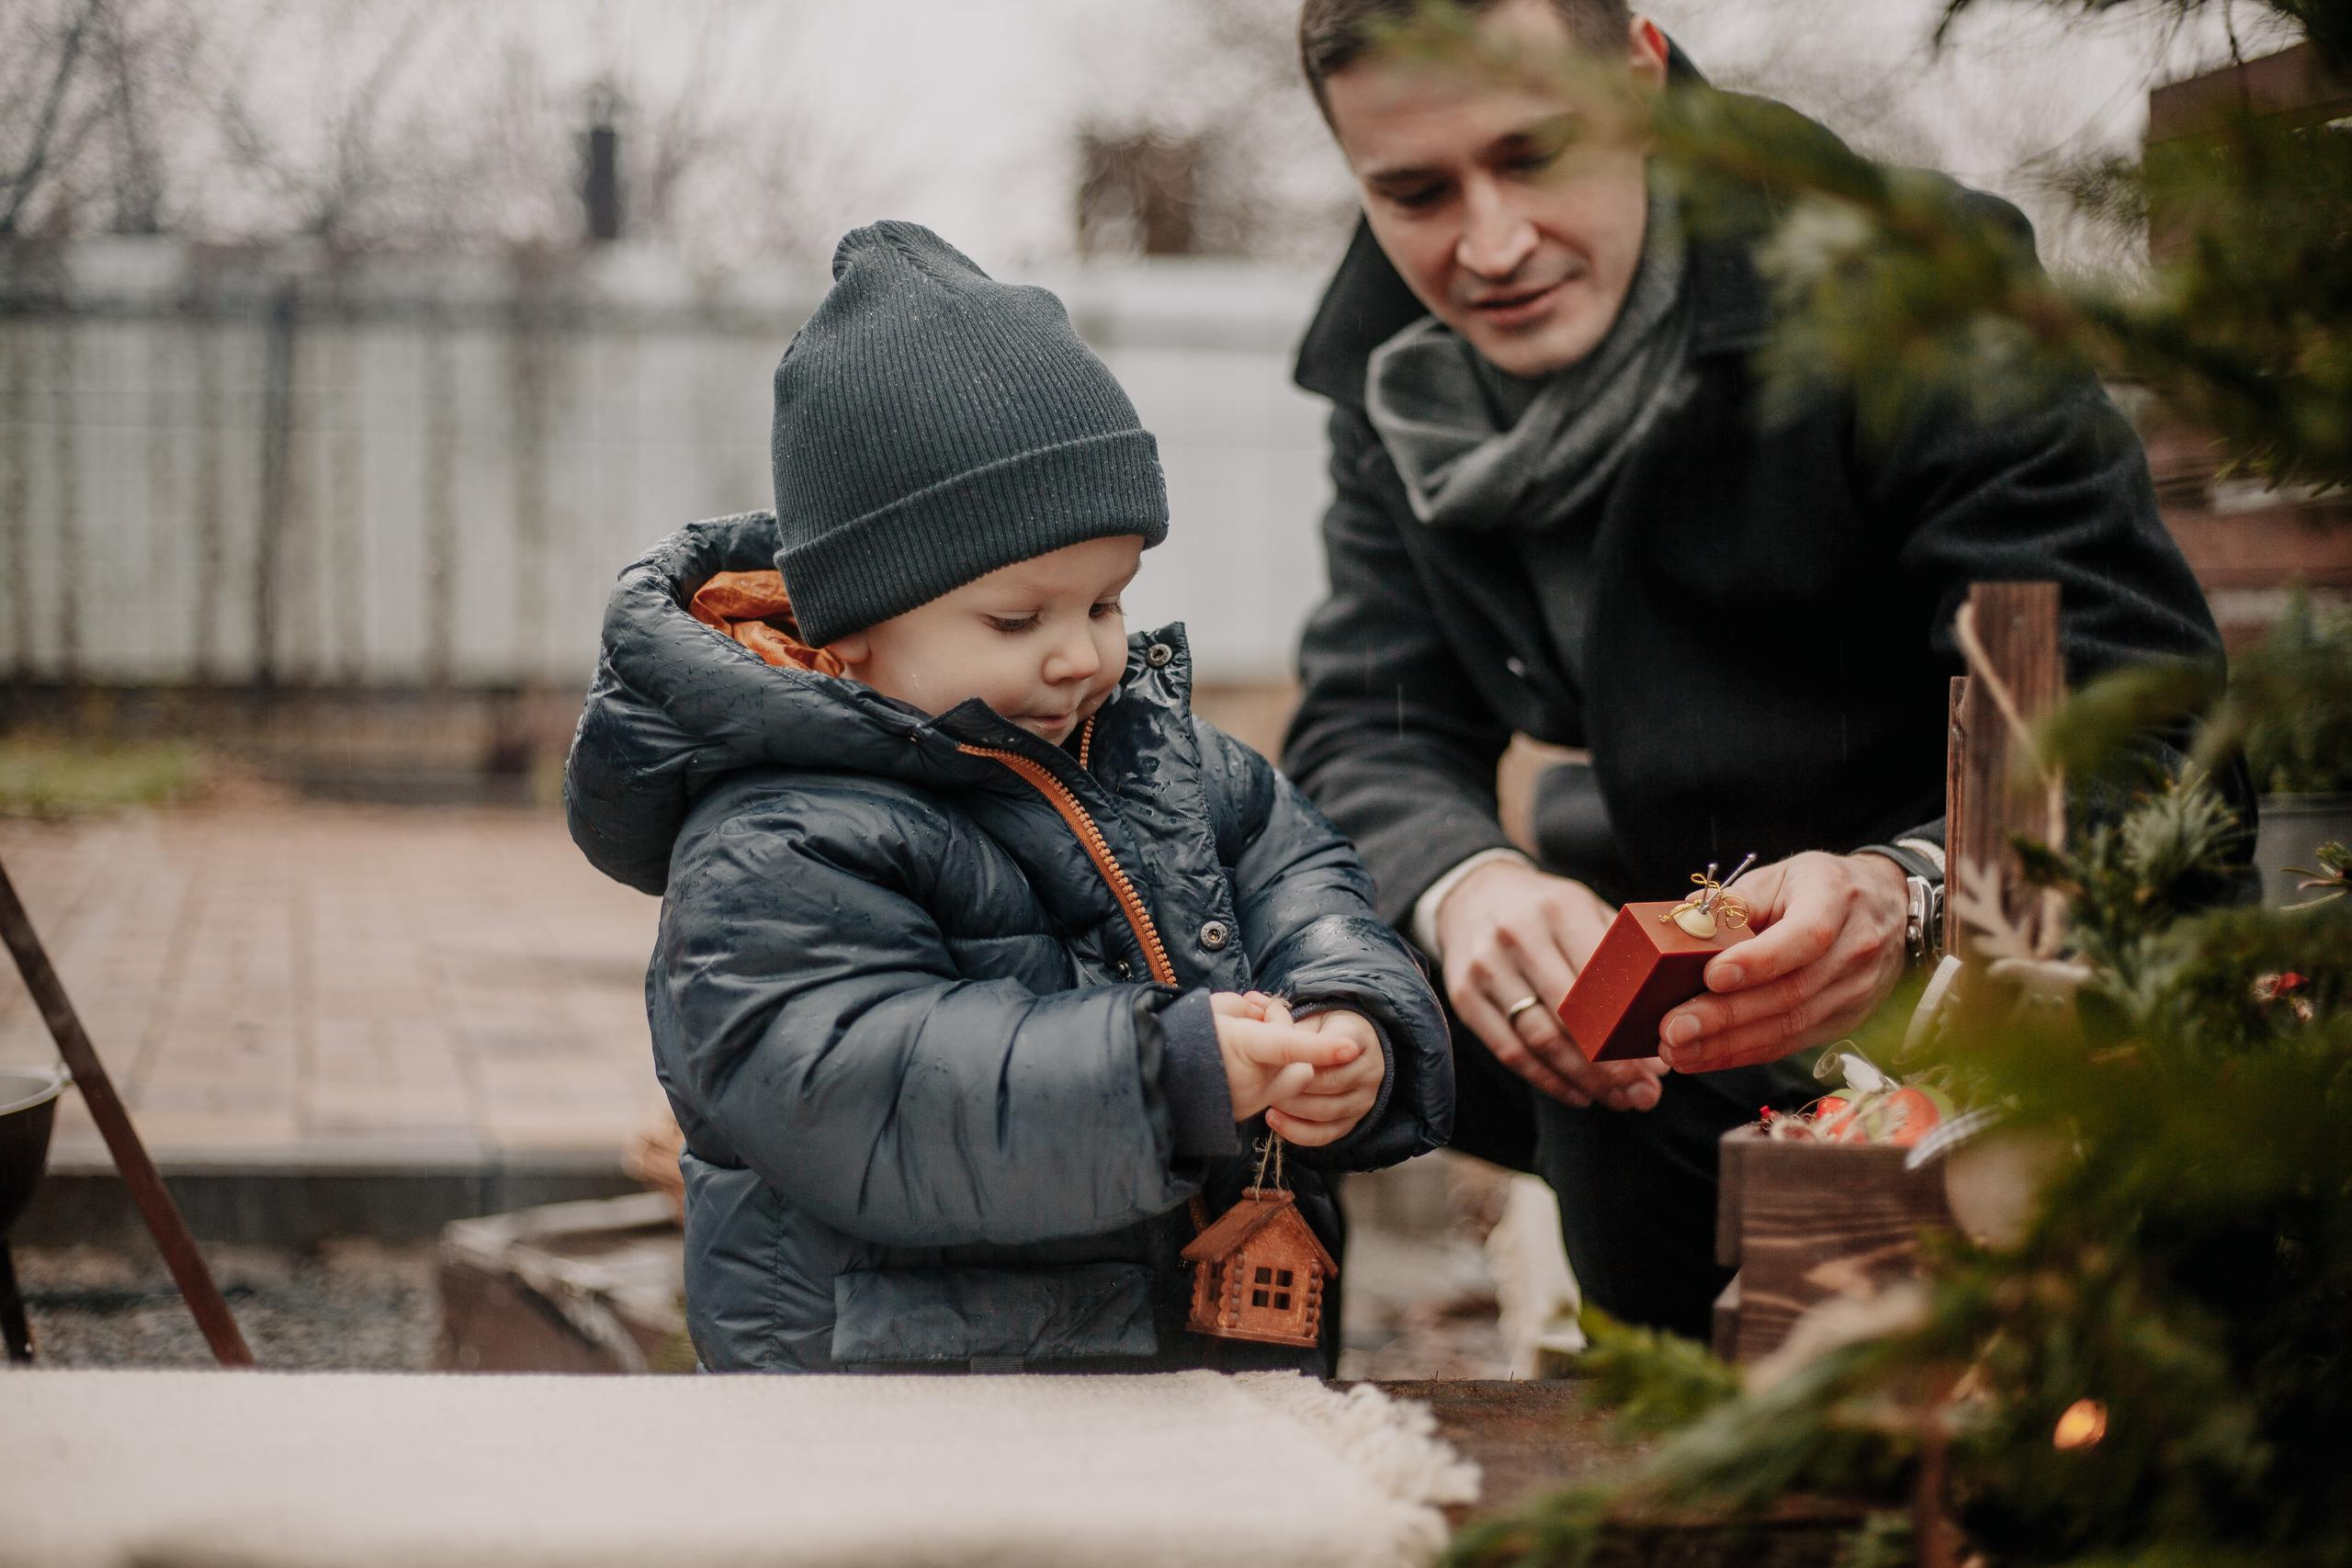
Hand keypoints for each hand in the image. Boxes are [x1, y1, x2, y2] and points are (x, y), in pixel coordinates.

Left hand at [1211, 991, 1360, 1120]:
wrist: (1350, 1051)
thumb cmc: (1323, 1031)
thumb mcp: (1310, 1017)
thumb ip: (1282, 1016)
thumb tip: (1250, 1000)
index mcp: (1359, 1036)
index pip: (1340, 1046)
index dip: (1316, 1052)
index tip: (1295, 1058)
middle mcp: (1369, 1069)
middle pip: (1330, 1081)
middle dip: (1296, 1083)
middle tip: (1265, 1081)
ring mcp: (1363, 1098)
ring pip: (1326, 1110)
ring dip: (1293, 1108)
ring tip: (1267, 1100)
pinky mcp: (1353, 1121)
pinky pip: (1326, 1134)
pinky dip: (1298, 1132)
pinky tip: (1274, 1121)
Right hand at [1433, 859, 1667, 1111]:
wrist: (1473, 894)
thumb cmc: (1545, 909)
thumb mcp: (1584, 908)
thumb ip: (1623, 950)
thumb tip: (1670, 1013)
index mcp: (1559, 910)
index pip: (1600, 981)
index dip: (1630, 1027)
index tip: (1659, 1060)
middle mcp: (1517, 937)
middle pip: (1570, 1018)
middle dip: (1612, 1066)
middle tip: (1645, 1095)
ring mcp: (1485, 969)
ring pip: (1539, 1041)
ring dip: (1583, 1080)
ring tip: (1618, 1100)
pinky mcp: (1464, 997)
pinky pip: (1509, 1051)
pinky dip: (1547, 1080)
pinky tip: (1579, 1094)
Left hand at [1656, 851, 1908, 1072]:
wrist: (1887, 906)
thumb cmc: (1822, 886)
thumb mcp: (1784, 874)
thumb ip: (1737, 900)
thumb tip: (1685, 924)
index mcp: (1837, 900)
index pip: (1805, 937)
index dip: (1759, 960)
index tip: (1712, 975)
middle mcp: (1855, 950)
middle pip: (1789, 993)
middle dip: (1725, 1016)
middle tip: (1673, 1028)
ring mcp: (1854, 992)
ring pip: (1788, 1026)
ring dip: (1726, 1044)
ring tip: (1676, 1049)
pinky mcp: (1843, 1021)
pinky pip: (1789, 1042)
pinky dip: (1741, 1053)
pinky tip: (1702, 1057)